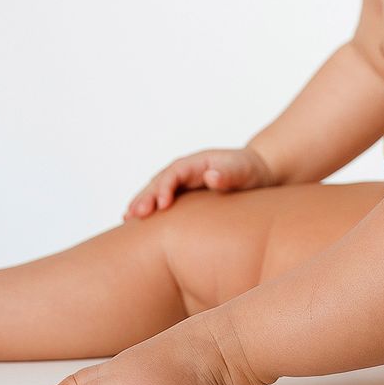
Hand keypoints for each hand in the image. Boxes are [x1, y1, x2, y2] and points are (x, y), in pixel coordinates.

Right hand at [123, 147, 281, 221]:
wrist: (256, 173)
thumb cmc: (250, 172)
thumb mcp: (245, 172)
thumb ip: (229, 174)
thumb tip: (211, 176)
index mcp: (198, 162)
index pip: (176, 172)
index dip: (166, 186)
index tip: (162, 205)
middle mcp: (186, 170)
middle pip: (160, 180)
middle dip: (146, 196)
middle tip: (134, 215)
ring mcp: (183, 182)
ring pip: (156, 189)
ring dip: (141, 202)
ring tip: (127, 218)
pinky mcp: (183, 194)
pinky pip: (160, 198)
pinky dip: (147, 208)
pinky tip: (134, 222)